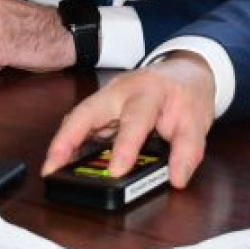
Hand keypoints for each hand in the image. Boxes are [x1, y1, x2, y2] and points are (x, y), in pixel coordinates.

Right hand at [41, 53, 216, 187]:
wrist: (185, 71)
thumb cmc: (187, 95)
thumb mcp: (198, 121)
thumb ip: (189, 150)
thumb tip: (177, 178)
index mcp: (149, 91)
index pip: (135, 119)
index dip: (125, 146)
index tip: (116, 171)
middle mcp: (122, 90)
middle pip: (88, 111)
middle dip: (68, 138)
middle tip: (53, 167)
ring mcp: (107, 96)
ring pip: (79, 116)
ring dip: (63, 141)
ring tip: (51, 169)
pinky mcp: (102, 106)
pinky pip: (81, 122)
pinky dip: (70, 140)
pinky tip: (63, 159)